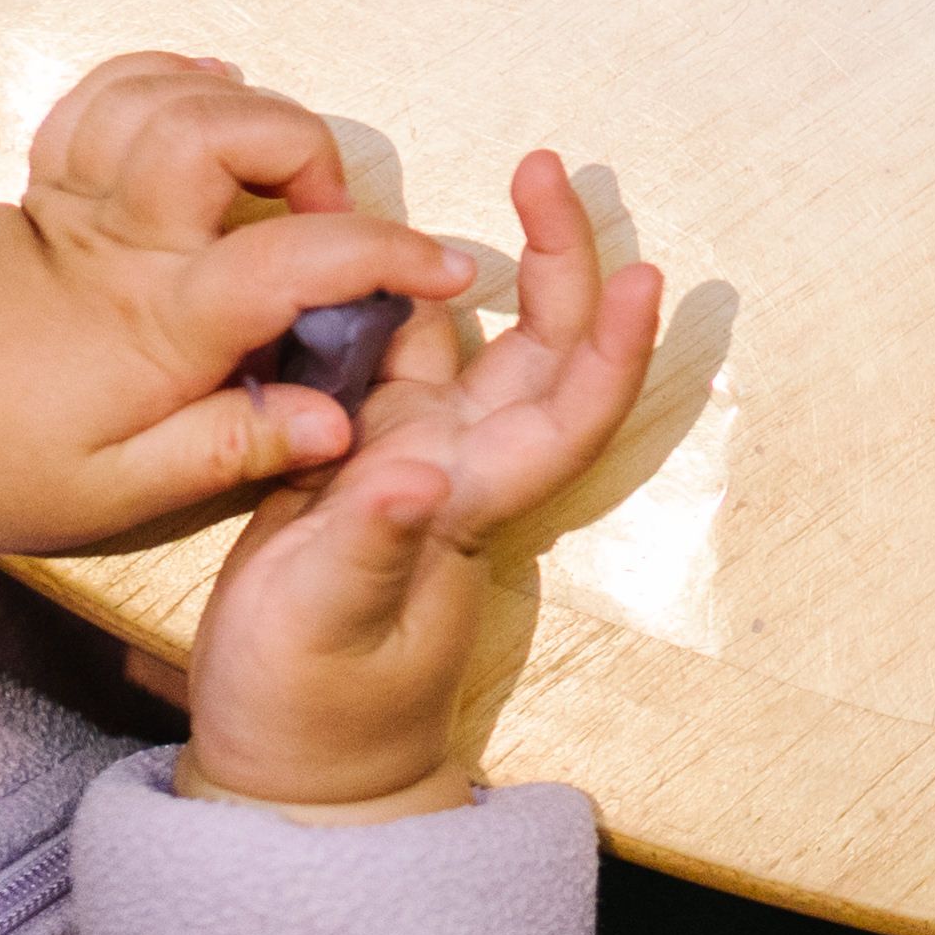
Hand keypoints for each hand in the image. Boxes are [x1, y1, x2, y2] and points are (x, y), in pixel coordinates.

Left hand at [0, 53, 476, 558]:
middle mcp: (124, 238)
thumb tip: (338, 423)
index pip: (297, 258)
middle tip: (332, 218)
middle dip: (310, 152)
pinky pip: (115, 88)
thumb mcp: (108, 496)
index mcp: (156, 323)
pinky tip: (209, 98)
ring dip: (248, 111)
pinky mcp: (45, 176)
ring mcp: (80, 194)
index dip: (388, 254)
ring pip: (178, 95)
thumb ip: (228, 449)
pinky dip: (174, 77)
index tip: (449, 269)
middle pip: (233, 129)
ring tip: (278, 173)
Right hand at [172, 152, 660, 819]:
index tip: (645, 271)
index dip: (614, 346)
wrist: (289, 770)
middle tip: (547, 164)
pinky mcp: (363, 464)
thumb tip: (412, 472)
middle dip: (562, 260)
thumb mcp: (327, 627)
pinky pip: (400, 361)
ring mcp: (416, 463)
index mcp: (473, 504)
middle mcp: (462, 470)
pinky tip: (386, 245)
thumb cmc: (313, 711)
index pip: (570, 412)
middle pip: (542, 352)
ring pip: (477, 345)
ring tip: (505, 180)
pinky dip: (402, 299)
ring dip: (498, 267)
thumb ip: (367, 548)